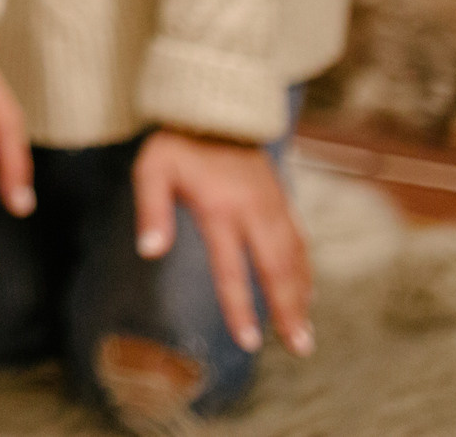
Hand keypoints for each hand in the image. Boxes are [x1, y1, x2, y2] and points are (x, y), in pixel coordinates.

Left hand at [134, 128, 314, 356]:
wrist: (216, 107)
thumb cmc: (178, 143)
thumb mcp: (153, 169)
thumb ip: (151, 209)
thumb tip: (148, 251)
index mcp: (221, 208)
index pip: (232, 268)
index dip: (240, 307)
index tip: (249, 342)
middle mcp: (254, 210)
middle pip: (277, 269)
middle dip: (289, 311)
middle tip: (301, 349)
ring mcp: (273, 205)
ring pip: (294, 258)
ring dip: (302, 296)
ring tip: (305, 333)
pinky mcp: (281, 200)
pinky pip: (299, 240)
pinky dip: (305, 269)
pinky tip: (307, 291)